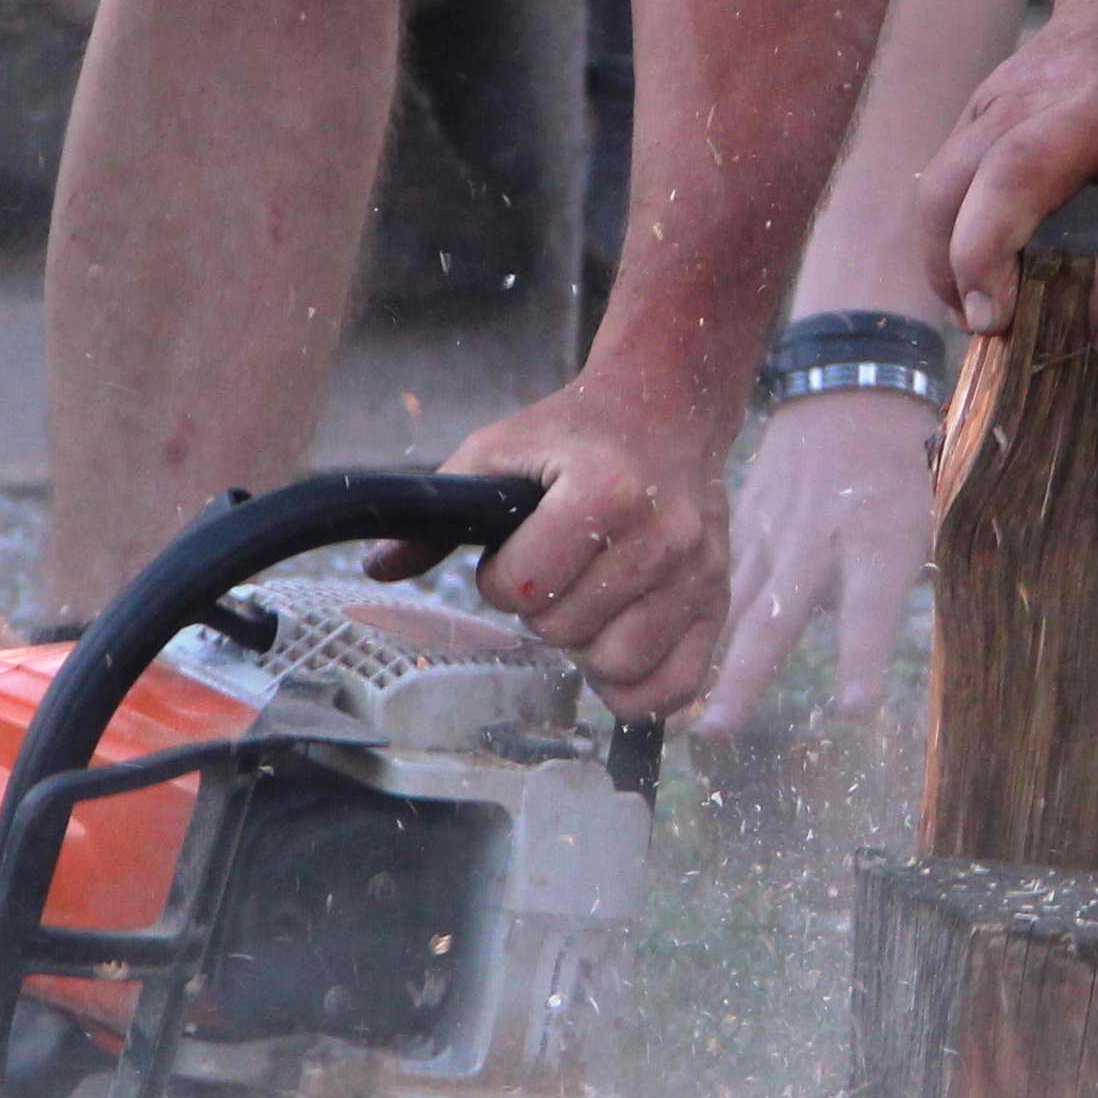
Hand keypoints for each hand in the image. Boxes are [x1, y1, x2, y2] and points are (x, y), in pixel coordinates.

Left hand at [430, 374, 737, 718]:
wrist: (666, 409)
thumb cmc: (574, 433)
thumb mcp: (497, 449)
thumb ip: (439, 514)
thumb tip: (378, 567)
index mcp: (604, 491)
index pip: (524, 588)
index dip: (500, 582)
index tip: (515, 554)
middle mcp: (663, 535)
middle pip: (567, 631)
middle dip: (542, 612)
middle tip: (555, 573)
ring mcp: (699, 572)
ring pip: (618, 666)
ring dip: (586, 648)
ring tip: (587, 604)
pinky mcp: (719, 601)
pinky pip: (674, 687)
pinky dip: (637, 688)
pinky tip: (617, 650)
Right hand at [703, 387, 946, 734]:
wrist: (851, 401)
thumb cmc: (896, 480)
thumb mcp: (918, 530)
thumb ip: (889, 595)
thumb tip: (863, 660)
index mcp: (877, 542)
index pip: (869, 609)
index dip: (863, 659)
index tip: (853, 711)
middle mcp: (816, 541)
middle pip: (777, 617)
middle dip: (748, 676)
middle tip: (720, 730)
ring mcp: (771, 532)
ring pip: (733, 604)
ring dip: (710, 660)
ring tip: (684, 712)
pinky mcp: (742, 525)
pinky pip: (715, 578)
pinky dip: (694, 621)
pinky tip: (668, 662)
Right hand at [916, 0, 1097, 359]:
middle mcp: (1087, 103)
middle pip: (1014, 175)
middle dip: (987, 257)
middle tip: (990, 323)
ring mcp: (1023, 94)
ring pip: (955, 173)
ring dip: (943, 253)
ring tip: (965, 311)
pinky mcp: (985, 99)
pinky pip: (944, 168)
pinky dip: (941, 232)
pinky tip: (959, 277)